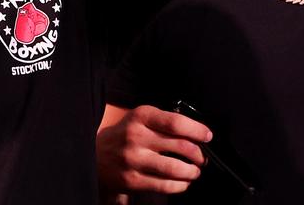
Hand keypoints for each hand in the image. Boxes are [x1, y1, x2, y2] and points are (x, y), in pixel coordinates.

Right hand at [96, 106, 210, 194]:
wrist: (95, 153)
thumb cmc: (126, 134)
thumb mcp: (140, 118)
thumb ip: (164, 121)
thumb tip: (197, 133)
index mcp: (141, 116)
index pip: (175, 122)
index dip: (196, 130)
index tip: (207, 136)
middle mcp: (136, 136)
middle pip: (180, 146)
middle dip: (199, 154)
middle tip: (203, 158)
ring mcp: (133, 160)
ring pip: (175, 168)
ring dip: (192, 171)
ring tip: (195, 171)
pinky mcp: (132, 180)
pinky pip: (165, 185)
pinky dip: (180, 185)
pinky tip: (183, 182)